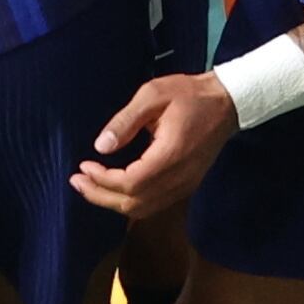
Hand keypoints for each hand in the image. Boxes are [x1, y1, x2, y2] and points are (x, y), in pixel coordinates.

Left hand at [69, 70, 238, 217]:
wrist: (227, 103)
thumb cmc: (189, 94)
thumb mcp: (152, 95)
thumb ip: (124, 121)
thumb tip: (100, 147)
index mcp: (170, 155)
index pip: (131, 183)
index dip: (102, 180)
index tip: (83, 166)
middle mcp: (179, 178)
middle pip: (135, 203)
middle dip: (100, 196)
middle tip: (76, 181)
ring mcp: (185, 186)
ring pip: (144, 209)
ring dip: (113, 202)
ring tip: (89, 186)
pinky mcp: (186, 186)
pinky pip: (154, 204)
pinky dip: (130, 201)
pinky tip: (114, 188)